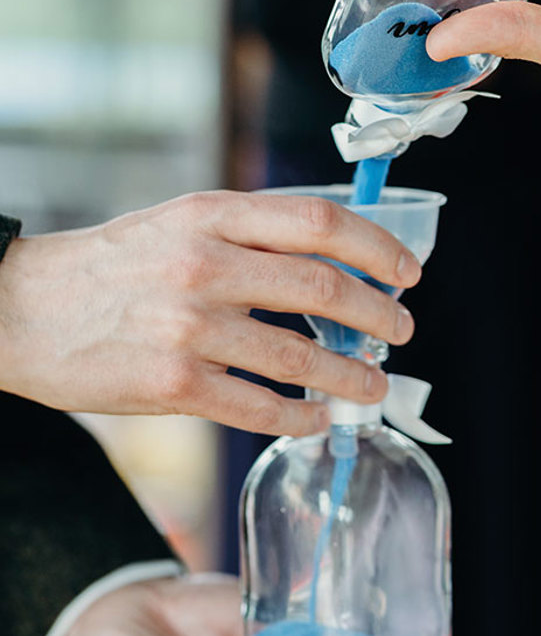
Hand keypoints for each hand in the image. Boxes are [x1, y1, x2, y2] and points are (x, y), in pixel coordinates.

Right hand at [0, 190, 420, 434]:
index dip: (376, 247)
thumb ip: (247, 234)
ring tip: (371, 387)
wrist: (21, 309)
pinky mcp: (172, 384)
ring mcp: (188, 327)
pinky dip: (299, 418)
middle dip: (377, 314)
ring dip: (349, 377)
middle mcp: (204, 264)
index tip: (406, 273)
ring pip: (299, 356)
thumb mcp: (176, 223)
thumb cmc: (108, 266)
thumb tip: (326, 258)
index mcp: (211, 214)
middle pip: (323, 286)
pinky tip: (315, 420)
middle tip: (402, 332)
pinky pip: (258, 406)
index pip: (319, 222)